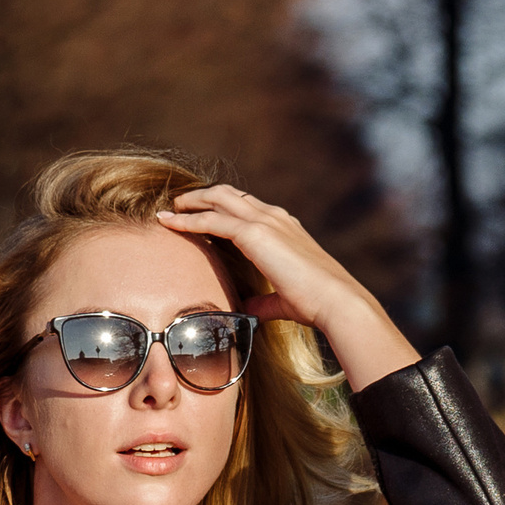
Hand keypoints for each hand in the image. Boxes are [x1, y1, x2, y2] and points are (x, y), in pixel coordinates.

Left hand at [156, 185, 419, 390]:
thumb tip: (248, 308)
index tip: (201, 212)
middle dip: (203, 196)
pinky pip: (213, 220)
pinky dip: (189, 220)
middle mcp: (275, 218)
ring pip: (218, 200)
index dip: (223, 207)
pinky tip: (170, 223)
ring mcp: (266, 222)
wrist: (335, 300)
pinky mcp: (255, 234)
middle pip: (229, 195)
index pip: (247, 207)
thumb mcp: (283, 299)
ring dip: (191, 202)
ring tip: (170, 208)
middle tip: (180, 203)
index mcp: (284, 227)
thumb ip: (264, 300)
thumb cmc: (315, 303)